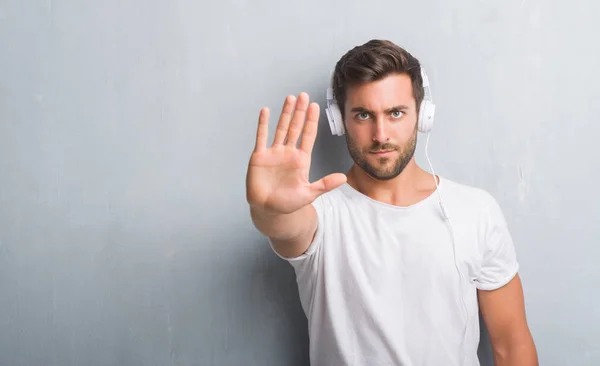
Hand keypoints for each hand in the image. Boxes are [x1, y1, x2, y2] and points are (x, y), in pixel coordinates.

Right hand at [246, 92, 346, 213]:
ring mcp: (273, 153)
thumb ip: (325, 184)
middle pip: (295, 127)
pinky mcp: (259, 156)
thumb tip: (343, 178)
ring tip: (290, 98)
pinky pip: (261, 137)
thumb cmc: (288, 203)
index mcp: (301, 160)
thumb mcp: (309, 194)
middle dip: (300, 111)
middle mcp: (288, 153)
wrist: (268, 210)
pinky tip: (266, 111)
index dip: (311, 121)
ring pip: (280, 128)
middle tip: (304, 95)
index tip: (315, 106)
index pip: (308, 135)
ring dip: (285, 113)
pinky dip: (263, 124)